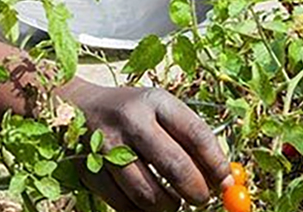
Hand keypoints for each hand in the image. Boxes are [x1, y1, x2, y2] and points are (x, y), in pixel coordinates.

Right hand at [60, 81, 232, 211]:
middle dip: (196, 191)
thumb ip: (191, 141)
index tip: (226, 182)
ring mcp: (107, 146)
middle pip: (174, 166)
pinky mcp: (90, 170)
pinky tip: (148, 204)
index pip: (196, 134)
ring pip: (149, 194)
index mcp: (156, 101)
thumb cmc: (133, 113)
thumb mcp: (161, 112)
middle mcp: (131, 120)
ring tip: (173, 202)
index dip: (216, 163)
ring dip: (169, 206)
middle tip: (202, 198)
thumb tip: (225, 180)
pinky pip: (124, 205)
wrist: (76, 107)